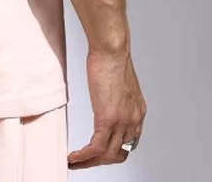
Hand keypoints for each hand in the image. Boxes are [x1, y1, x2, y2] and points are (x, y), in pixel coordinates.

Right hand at [67, 49, 146, 169]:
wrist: (112, 50)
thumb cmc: (112, 57)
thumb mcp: (118, 82)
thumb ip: (115, 96)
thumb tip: (105, 97)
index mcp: (137, 111)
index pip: (128, 141)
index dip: (112, 150)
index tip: (99, 151)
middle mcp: (133, 120)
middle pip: (118, 153)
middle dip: (100, 161)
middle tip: (84, 161)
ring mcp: (122, 121)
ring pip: (107, 155)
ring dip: (90, 162)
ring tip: (76, 161)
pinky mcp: (107, 119)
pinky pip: (96, 148)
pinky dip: (83, 156)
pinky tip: (74, 156)